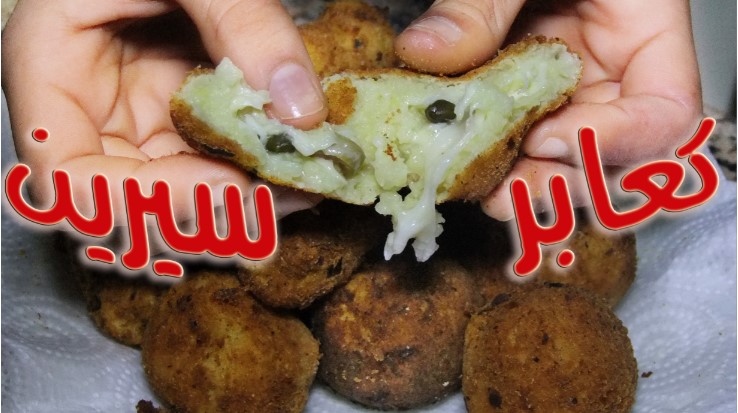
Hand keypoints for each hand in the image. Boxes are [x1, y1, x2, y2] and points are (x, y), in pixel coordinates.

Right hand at [2, 0, 324, 223]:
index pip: (68, 176)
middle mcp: (94, 115)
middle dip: (211, 212)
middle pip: (133, 204)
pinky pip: (217, 169)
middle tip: (286, 196)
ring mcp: (142, 124)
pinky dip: (259, 179)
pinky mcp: (186, 123)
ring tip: (305, 185)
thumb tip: (299, 111)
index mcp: (52, 73)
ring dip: (245, 206)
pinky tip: (300, 171)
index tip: (224, 183)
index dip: (142, 198)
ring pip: (183, 198)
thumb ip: (241, 21)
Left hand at [395, 0, 701, 219]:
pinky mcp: (526, 104)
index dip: (617, 142)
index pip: (665, 111)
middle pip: (614, 158)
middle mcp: (612, 75)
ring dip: (530, 191)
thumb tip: (428, 52)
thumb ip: (481, 5)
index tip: (551, 141)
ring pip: (567, 166)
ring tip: (487, 197)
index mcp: (644, 34)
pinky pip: (521, 150)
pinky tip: (470, 178)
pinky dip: (498, 171)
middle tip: (510, 195)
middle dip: (564, 185)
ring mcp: (569, 95)